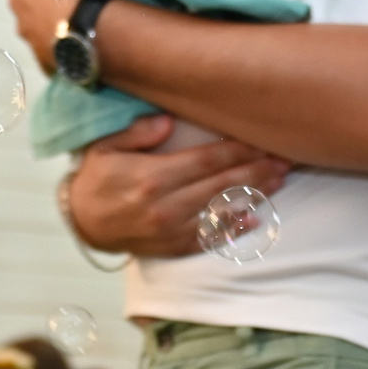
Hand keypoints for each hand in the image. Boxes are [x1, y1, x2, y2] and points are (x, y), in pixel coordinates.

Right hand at [66, 115, 288, 256]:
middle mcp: (166, 206)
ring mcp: (171, 230)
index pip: (206, 160)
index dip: (238, 151)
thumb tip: (167, 122)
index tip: (263, 141)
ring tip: (278, 181)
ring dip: (253, 196)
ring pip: (221, 211)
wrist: (82, 222)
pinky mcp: (173, 246)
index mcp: (152, 178)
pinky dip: (233, 229)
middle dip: (256, 170)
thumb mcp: (106, 147)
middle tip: (284, 159)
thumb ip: (137, 132)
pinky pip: (208, 238)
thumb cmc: (97, 179)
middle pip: (221, 184)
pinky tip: (254, 219)